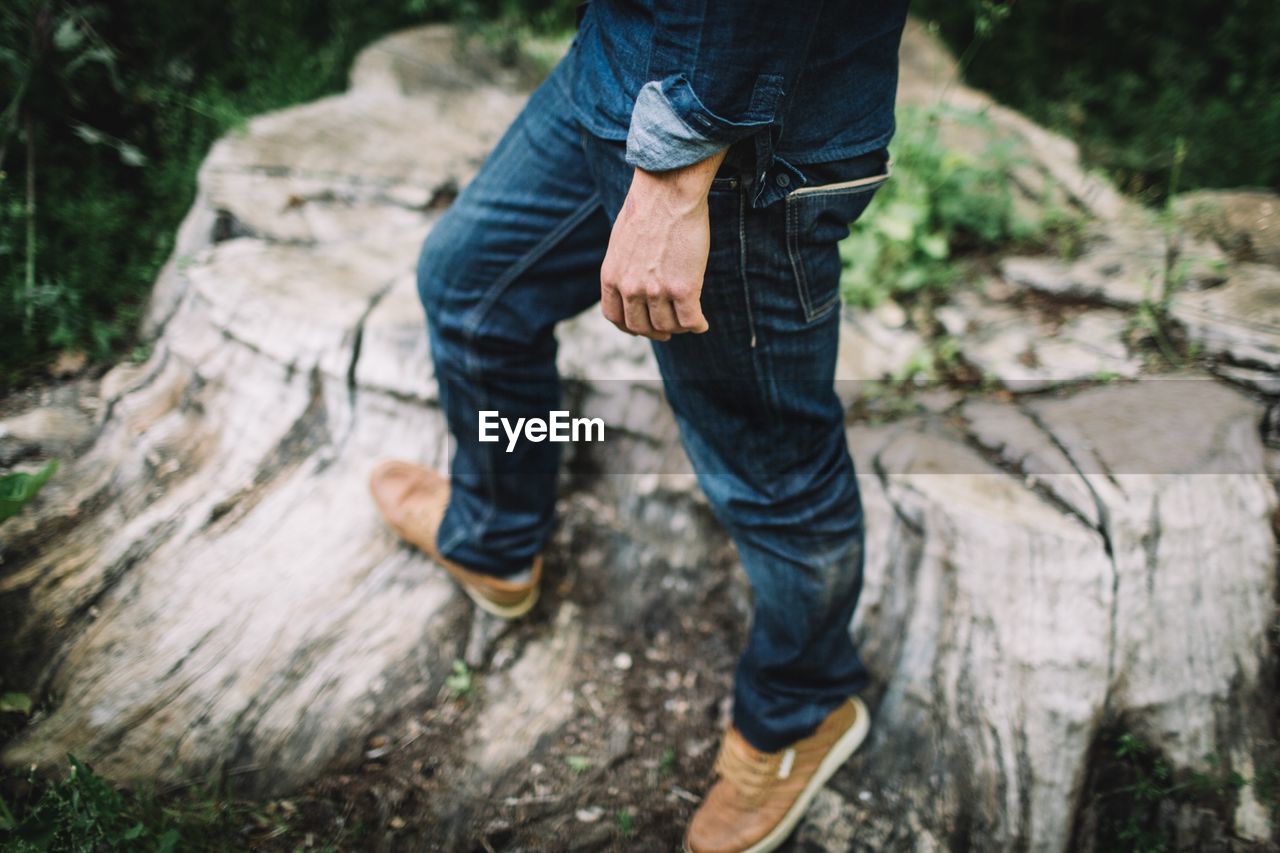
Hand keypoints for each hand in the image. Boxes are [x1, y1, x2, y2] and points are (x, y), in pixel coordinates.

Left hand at [600, 150, 726, 340]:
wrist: (668, 192)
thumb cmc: (648, 208)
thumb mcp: (622, 241)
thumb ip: (624, 266)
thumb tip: (634, 279)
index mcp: (612, 276)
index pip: (615, 317)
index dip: (630, 327)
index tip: (643, 327)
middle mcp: (630, 288)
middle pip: (641, 327)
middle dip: (655, 332)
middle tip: (668, 330)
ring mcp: (656, 290)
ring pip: (668, 326)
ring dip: (678, 328)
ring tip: (688, 320)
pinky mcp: (683, 288)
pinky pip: (691, 321)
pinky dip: (698, 326)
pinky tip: (702, 324)